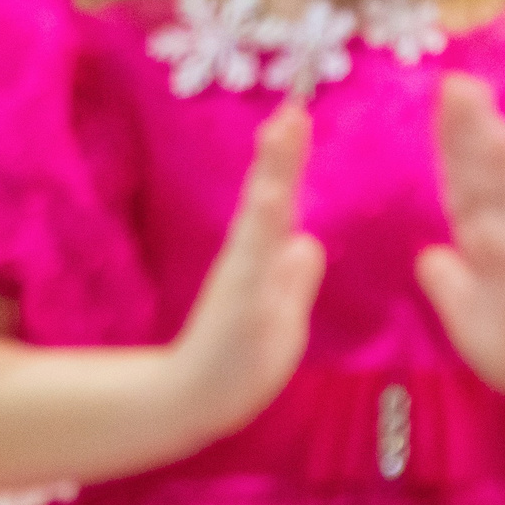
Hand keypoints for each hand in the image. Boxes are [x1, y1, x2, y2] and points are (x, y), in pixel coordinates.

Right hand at [164, 103, 323, 442]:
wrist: (197, 399)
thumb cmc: (240, 364)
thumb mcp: (283, 316)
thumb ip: (292, 279)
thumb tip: (307, 242)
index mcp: (263, 260)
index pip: (279, 200)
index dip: (288, 158)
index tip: (298, 113)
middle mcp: (250, 257)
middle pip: (268, 195)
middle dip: (280, 151)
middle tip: (293, 104)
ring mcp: (241, 275)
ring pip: (261, 213)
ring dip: (274, 170)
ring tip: (286, 128)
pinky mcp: (238, 300)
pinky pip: (255, 256)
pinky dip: (265, 221)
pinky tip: (273, 194)